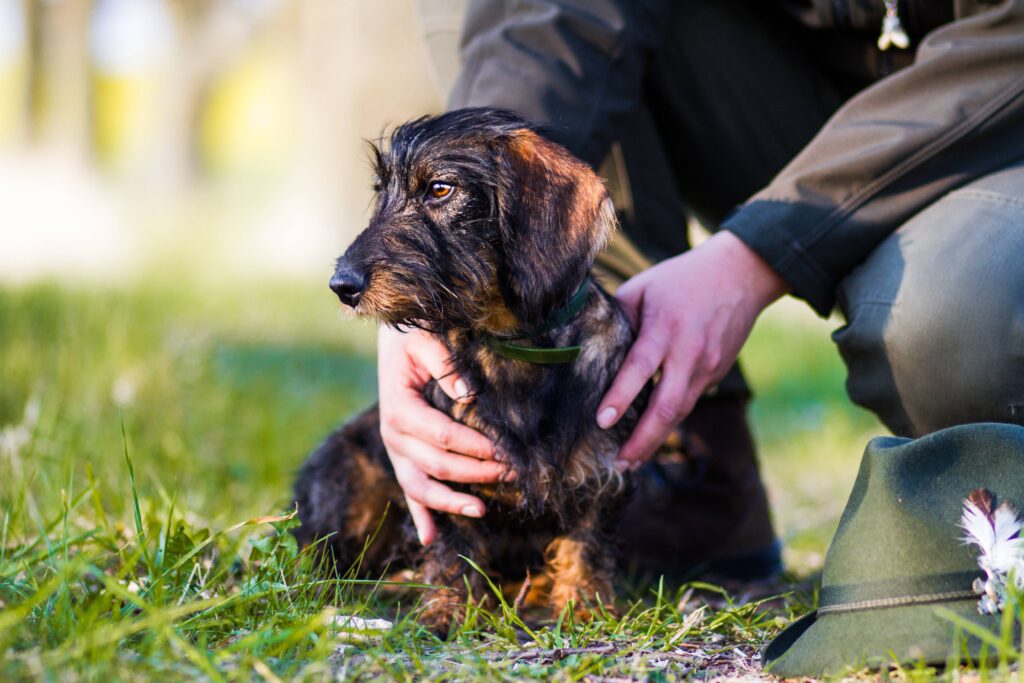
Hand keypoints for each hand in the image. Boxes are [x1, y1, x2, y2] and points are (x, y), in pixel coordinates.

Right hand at [377, 325, 505, 545]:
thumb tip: (470, 395)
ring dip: (450, 502)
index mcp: (399, 409)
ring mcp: (396, 450)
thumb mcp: (425, 340)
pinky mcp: (402, 457)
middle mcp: (394, 435)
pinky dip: (420, 515)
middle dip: (475, 472)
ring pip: (421, 486)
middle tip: (510, 473)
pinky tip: (431, 538)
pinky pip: (410, 491)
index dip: (474, 447)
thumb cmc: (413, 338)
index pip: (441, 436)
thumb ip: (445, 364)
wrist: (393, 342)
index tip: (504, 451)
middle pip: (436, 464)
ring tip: (481, 510)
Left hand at [597, 230, 788, 466]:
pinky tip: (651, 435)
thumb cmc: (681, 279)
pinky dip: (669, 422)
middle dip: (642, 440)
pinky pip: (689, 402)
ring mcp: (707, 366)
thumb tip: (590, 346)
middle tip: (619, 463)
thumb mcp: (644, 287)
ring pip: (681, 412)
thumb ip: (619, 317)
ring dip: (656, 439)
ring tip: (631, 460)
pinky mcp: (716, 374)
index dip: (620, 396)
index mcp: (666, 327)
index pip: (640, 367)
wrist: (740, 274)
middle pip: (667, 406)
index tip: (602, 421)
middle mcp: (689, 352)